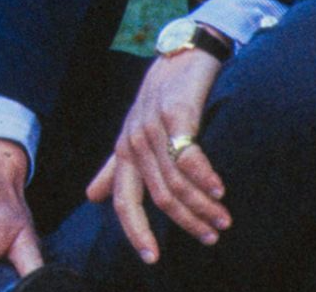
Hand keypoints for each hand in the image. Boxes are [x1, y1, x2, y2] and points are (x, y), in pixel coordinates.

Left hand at [86, 47, 228, 262]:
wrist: (180, 55)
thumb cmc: (159, 99)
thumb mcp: (133, 134)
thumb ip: (116, 168)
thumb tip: (92, 197)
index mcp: (123, 153)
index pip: (124, 201)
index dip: (135, 231)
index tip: (152, 259)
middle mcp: (134, 142)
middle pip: (159, 197)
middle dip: (187, 222)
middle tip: (212, 237)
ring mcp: (153, 127)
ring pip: (176, 182)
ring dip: (203, 206)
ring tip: (223, 220)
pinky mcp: (176, 113)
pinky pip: (189, 156)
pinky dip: (205, 177)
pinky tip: (221, 190)